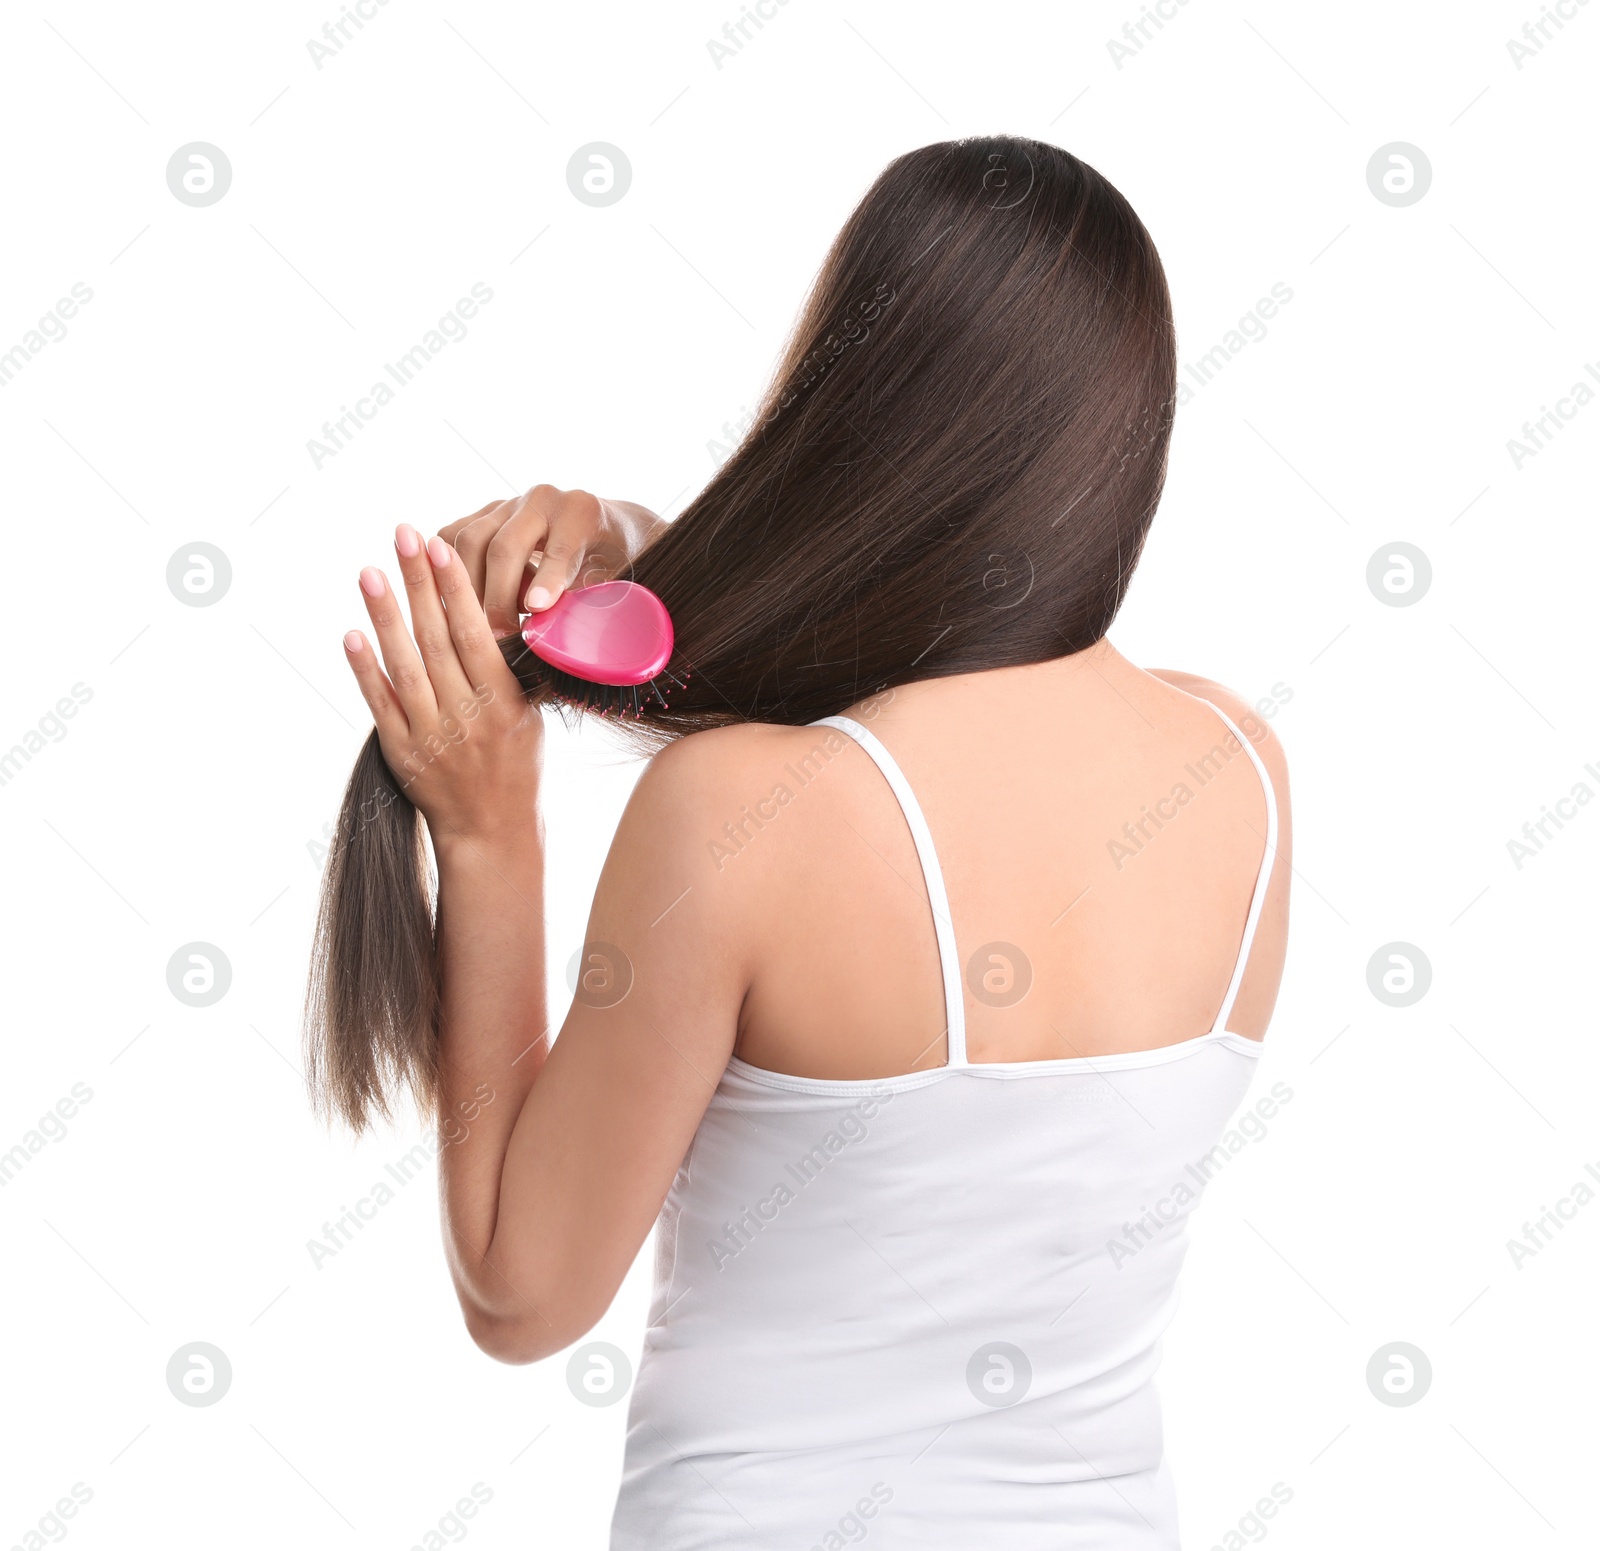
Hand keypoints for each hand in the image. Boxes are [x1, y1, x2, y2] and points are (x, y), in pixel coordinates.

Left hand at [344, 524, 542, 844]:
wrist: (492, 833)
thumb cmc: (516, 767)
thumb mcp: (526, 717)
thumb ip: (505, 672)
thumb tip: (485, 616)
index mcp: (503, 704)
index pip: (476, 634)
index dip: (456, 589)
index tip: (440, 548)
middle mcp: (466, 717)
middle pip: (436, 639)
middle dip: (419, 583)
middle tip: (403, 536)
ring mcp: (431, 735)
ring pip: (405, 665)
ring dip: (385, 616)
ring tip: (369, 571)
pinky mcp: (401, 753)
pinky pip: (381, 705)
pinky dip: (365, 670)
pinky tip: (352, 634)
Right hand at [439, 485, 665, 639]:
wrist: (604, 529)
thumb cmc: (612, 562)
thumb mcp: (614, 579)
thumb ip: (587, 598)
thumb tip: (555, 633)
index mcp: (581, 512)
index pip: (560, 547)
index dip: (547, 580)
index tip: (536, 610)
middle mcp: (541, 500)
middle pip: (504, 546)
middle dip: (498, 596)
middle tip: (500, 637)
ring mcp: (508, 503)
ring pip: (469, 541)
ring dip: (470, 588)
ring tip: (484, 625)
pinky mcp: (483, 514)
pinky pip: (451, 539)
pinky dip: (451, 571)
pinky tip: (462, 601)